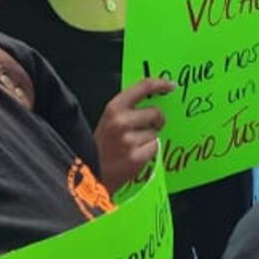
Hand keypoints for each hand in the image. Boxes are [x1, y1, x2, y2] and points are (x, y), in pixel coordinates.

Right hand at [95, 75, 172, 191]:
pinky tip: (135, 156)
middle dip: (156, 120)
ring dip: (150, 138)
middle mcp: (121, 122)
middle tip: (147, 128)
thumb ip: (128, 108)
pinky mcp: (135, 158)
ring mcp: (128, 140)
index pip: (143, 87)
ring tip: (133, 146)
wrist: (88, 174)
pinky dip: (149, 152)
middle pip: (156, 113)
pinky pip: (155, 148)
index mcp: (113, 108)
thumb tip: (154, 99)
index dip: (160, 84)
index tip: (171, 86)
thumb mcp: (108, 120)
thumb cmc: (100, 146)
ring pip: (155, 132)